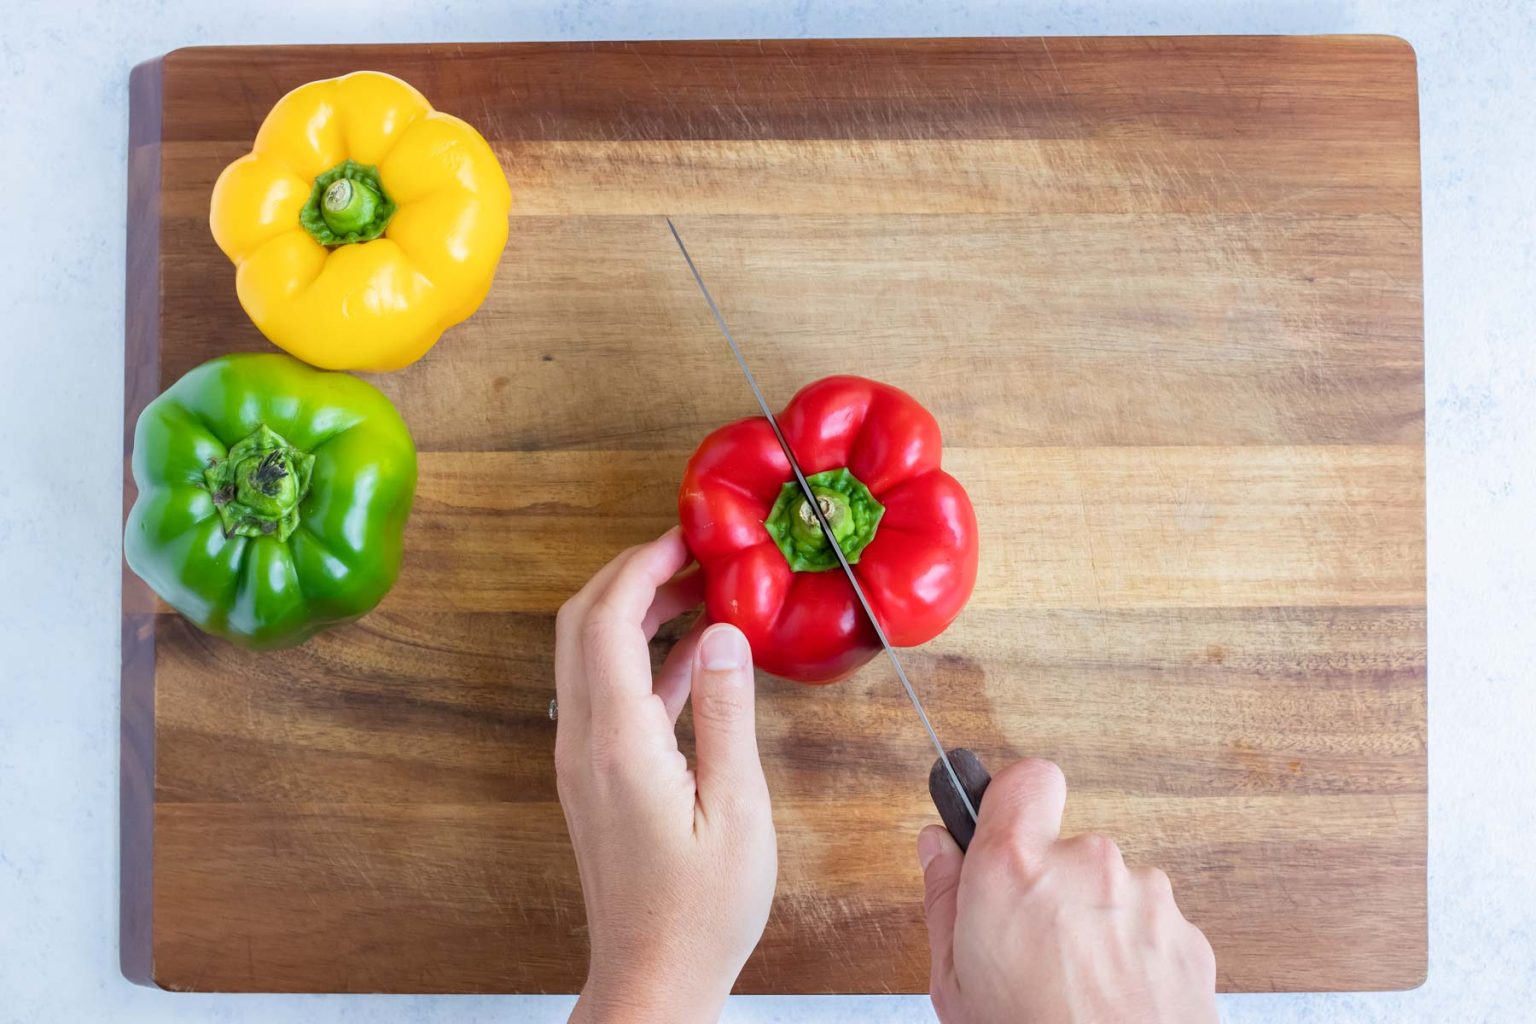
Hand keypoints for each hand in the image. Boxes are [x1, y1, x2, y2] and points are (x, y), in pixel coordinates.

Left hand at [556, 529, 776, 1023]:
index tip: (685, 535)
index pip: (606, 621)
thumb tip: (724, 633)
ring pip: (589, 654)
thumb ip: (726, 713)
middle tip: (691, 551)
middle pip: (581, 624)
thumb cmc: (701, 909)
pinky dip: (644, 658)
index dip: (639, 565)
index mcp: (618, 742)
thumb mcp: (736, 809)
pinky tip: (696, 653)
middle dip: (630, 573)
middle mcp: (584, 741)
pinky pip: (609, 692)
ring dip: (636, 611)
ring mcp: (584, 758)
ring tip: (702, 590)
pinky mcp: (596, 775)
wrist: (653, 977)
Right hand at [919, 759, 1217, 1023]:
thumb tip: (937, 846)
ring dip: (1096, 923)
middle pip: (1066, 846)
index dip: (1012, 802)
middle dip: (1051, 885)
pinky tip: (1112, 1001)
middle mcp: (1086, 865)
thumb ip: (944, 897)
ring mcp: (1145, 897)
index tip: (1001, 832)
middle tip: (1030, 948)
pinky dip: (1135, 955)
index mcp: (1014, 868)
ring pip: (1111, 888)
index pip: (1025, 778)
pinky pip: (1150, 925)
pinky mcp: (1188, 934)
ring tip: (1075, 988)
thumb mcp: (952, 983)